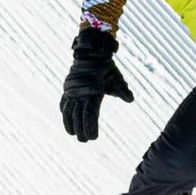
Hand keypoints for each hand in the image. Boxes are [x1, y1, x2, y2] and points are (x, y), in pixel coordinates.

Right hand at [59, 27, 131, 142]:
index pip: (90, 116)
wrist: (91, 53)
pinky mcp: (68, 87)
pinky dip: (64, 109)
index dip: (90, 127)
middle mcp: (80, 95)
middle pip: (78, 117)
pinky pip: (64, 101)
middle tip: (82, 141)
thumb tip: (131, 99)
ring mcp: (72, 91)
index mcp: (92, 95)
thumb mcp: (117, 79)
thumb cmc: (106, 68)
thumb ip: (122, 91)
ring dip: (69, 123)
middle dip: (80, 130)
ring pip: (68, 111)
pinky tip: (64, 116)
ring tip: (71, 133)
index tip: (93, 138)